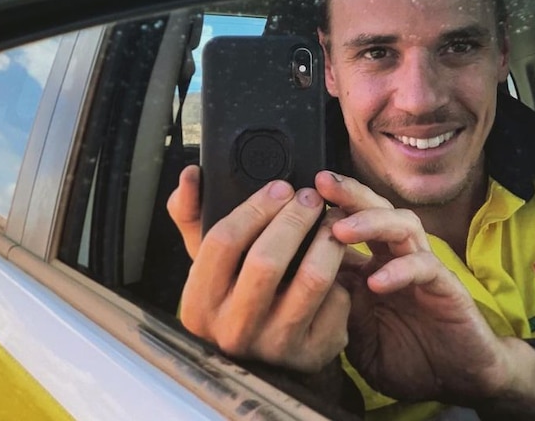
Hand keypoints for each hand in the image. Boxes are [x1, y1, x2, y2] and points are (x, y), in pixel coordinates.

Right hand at [167, 165, 350, 371]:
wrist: (266, 359)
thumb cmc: (235, 295)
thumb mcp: (208, 263)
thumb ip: (192, 214)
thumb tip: (191, 174)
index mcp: (199, 304)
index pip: (222, 242)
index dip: (255, 207)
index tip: (280, 187)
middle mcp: (233, 330)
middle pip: (267, 260)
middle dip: (295, 218)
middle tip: (310, 198)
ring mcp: (274, 346)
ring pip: (311, 278)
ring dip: (328, 239)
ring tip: (333, 220)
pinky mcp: (312, 354)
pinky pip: (336, 301)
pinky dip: (342, 275)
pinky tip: (338, 262)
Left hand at [314, 171, 534, 418]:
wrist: (455, 382)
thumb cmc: (404, 357)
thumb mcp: (355, 336)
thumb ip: (334, 308)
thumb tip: (295, 281)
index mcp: (374, 265)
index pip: (350, 225)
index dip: (325, 209)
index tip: (294, 199)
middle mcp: (398, 258)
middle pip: (377, 210)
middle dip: (350, 194)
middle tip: (322, 183)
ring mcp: (423, 270)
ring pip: (402, 227)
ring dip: (371, 223)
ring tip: (340, 229)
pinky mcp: (447, 288)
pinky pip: (425, 268)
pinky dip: (400, 271)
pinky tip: (377, 282)